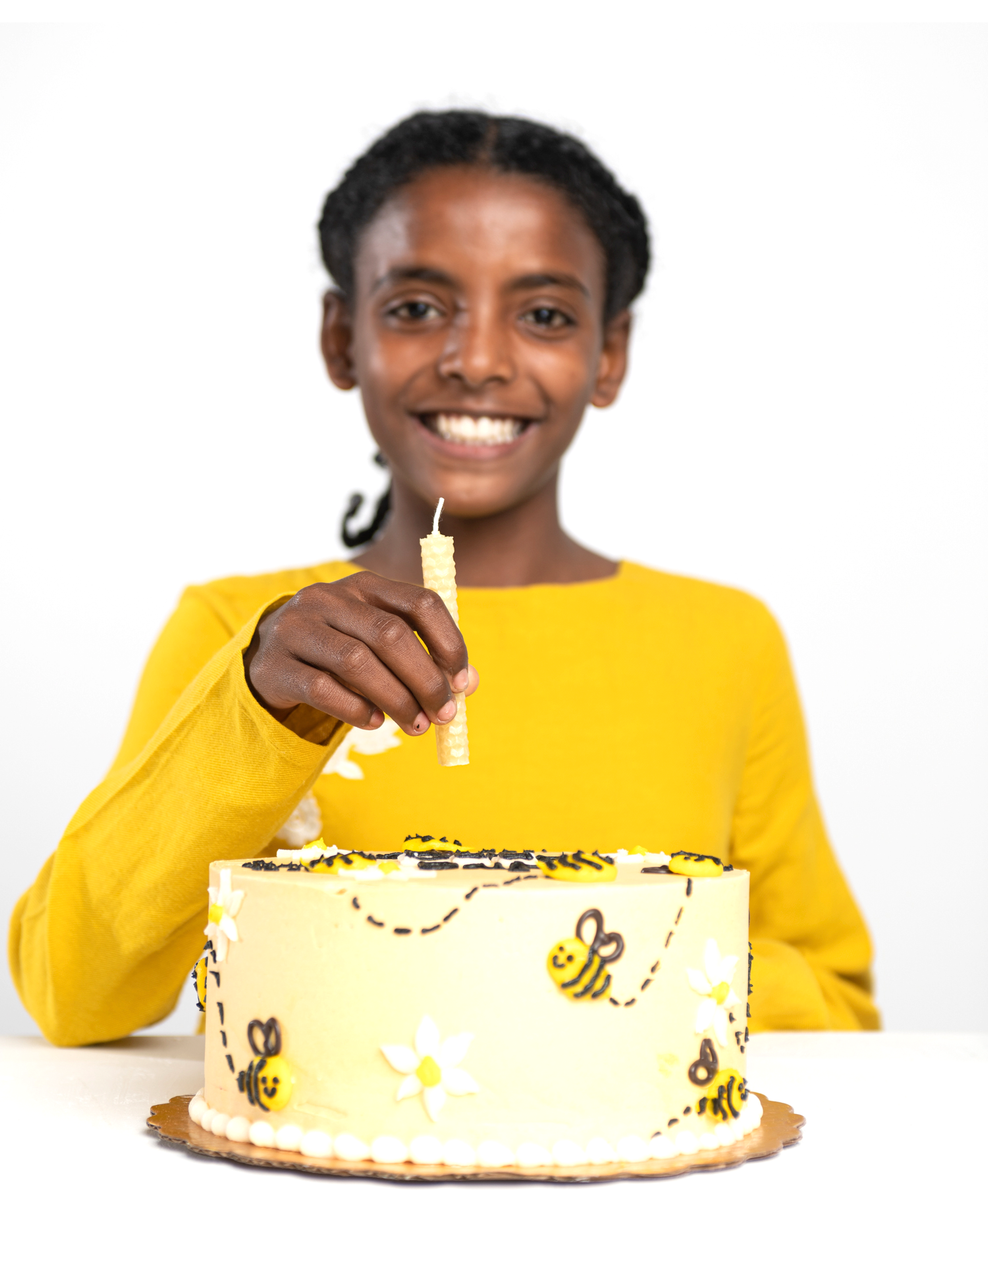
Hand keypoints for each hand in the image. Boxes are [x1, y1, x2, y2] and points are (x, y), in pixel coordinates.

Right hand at [244, 571, 477, 735]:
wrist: (269, 661)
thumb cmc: (339, 653)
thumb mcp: (380, 647)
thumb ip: (425, 659)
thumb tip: (468, 683)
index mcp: (365, 586)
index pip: (419, 602)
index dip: (448, 643)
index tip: (461, 683)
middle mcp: (329, 598)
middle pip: (390, 634)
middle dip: (425, 680)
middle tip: (444, 715)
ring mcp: (297, 628)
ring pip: (357, 662)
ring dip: (396, 700)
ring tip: (416, 726)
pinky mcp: (276, 665)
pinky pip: (322, 689)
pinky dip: (356, 709)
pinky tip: (374, 723)